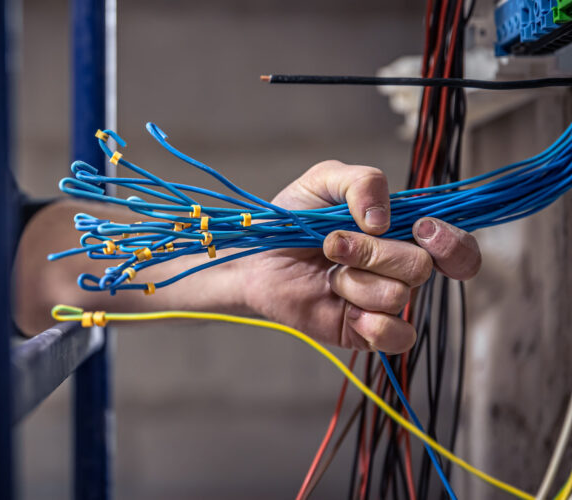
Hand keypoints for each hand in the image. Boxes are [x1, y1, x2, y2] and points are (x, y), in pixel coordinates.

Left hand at [240, 160, 480, 352]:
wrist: (254, 259)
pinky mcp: (366, 332)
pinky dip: (371, 323)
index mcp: (403, 233)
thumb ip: (362, 181)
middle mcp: (400, 269)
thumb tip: (384, 219)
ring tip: (328, 274)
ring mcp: (384, 302)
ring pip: (398, 297)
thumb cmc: (292, 220)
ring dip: (354, 281)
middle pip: (420, 267)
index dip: (451, 242)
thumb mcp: (324, 180)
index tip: (420, 229)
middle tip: (332, 245)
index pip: (457, 247)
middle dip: (371, 253)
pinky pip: (396, 337)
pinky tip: (343, 307)